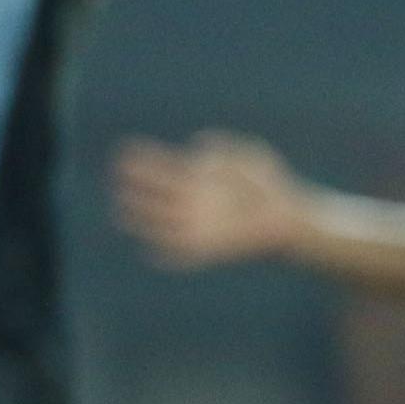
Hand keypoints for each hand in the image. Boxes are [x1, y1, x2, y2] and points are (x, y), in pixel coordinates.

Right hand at [112, 132, 307, 268]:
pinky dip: (167, 257)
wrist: (289, 215)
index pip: (160, 166)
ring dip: (138, 219)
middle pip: (153, 193)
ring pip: (159, 223)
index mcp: (196, 176)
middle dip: (133, 185)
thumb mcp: (250, 154)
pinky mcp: (210, 248)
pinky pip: (182, 255)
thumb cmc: (268, 181)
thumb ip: (223, 146)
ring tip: (120, 213)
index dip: (141, 158)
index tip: (123, 151)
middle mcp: (192, 200)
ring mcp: (199, 224)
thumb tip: (196, 149)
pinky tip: (150, 253)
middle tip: (116, 178)